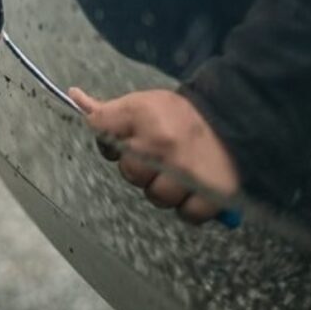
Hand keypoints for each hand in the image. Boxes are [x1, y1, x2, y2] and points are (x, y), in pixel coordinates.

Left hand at [68, 88, 239, 223]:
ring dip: (166, 189)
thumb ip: (109, 109)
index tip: (129, 138)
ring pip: (157, 197)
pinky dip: (191, 206)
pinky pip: (187, 214)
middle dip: (142, 168)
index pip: (101, 130)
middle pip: (130, 174)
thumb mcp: (144, 102)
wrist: (236, 118)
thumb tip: (74, 95)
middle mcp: (162, 146)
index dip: (111, 140)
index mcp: (144, 116)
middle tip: (162, 156)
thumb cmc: (182, 114)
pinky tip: (195, 188)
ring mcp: (187, 173)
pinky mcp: (212, 194)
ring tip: (181, 171)